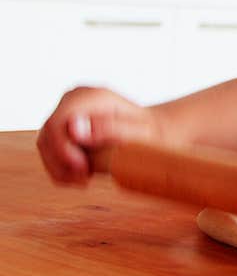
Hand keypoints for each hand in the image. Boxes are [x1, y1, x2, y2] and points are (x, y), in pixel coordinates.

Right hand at [36, 86, 163, 184]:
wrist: (152, 133)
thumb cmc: (149, 133)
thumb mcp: (138, 133)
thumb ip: (108, 129)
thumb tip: (74, 128)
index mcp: (92, 96)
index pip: (57, 122)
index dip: (62, 149)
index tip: (82, 169)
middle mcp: (75, 99)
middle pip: (48, 135)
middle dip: (62, 163)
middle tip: (85, 179)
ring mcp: (66, 112)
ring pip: (45, 145)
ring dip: (61, 168)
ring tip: (85, 179)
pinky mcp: (62, 127)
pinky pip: (49, 151)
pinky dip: (61, 169)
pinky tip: (82, 176)